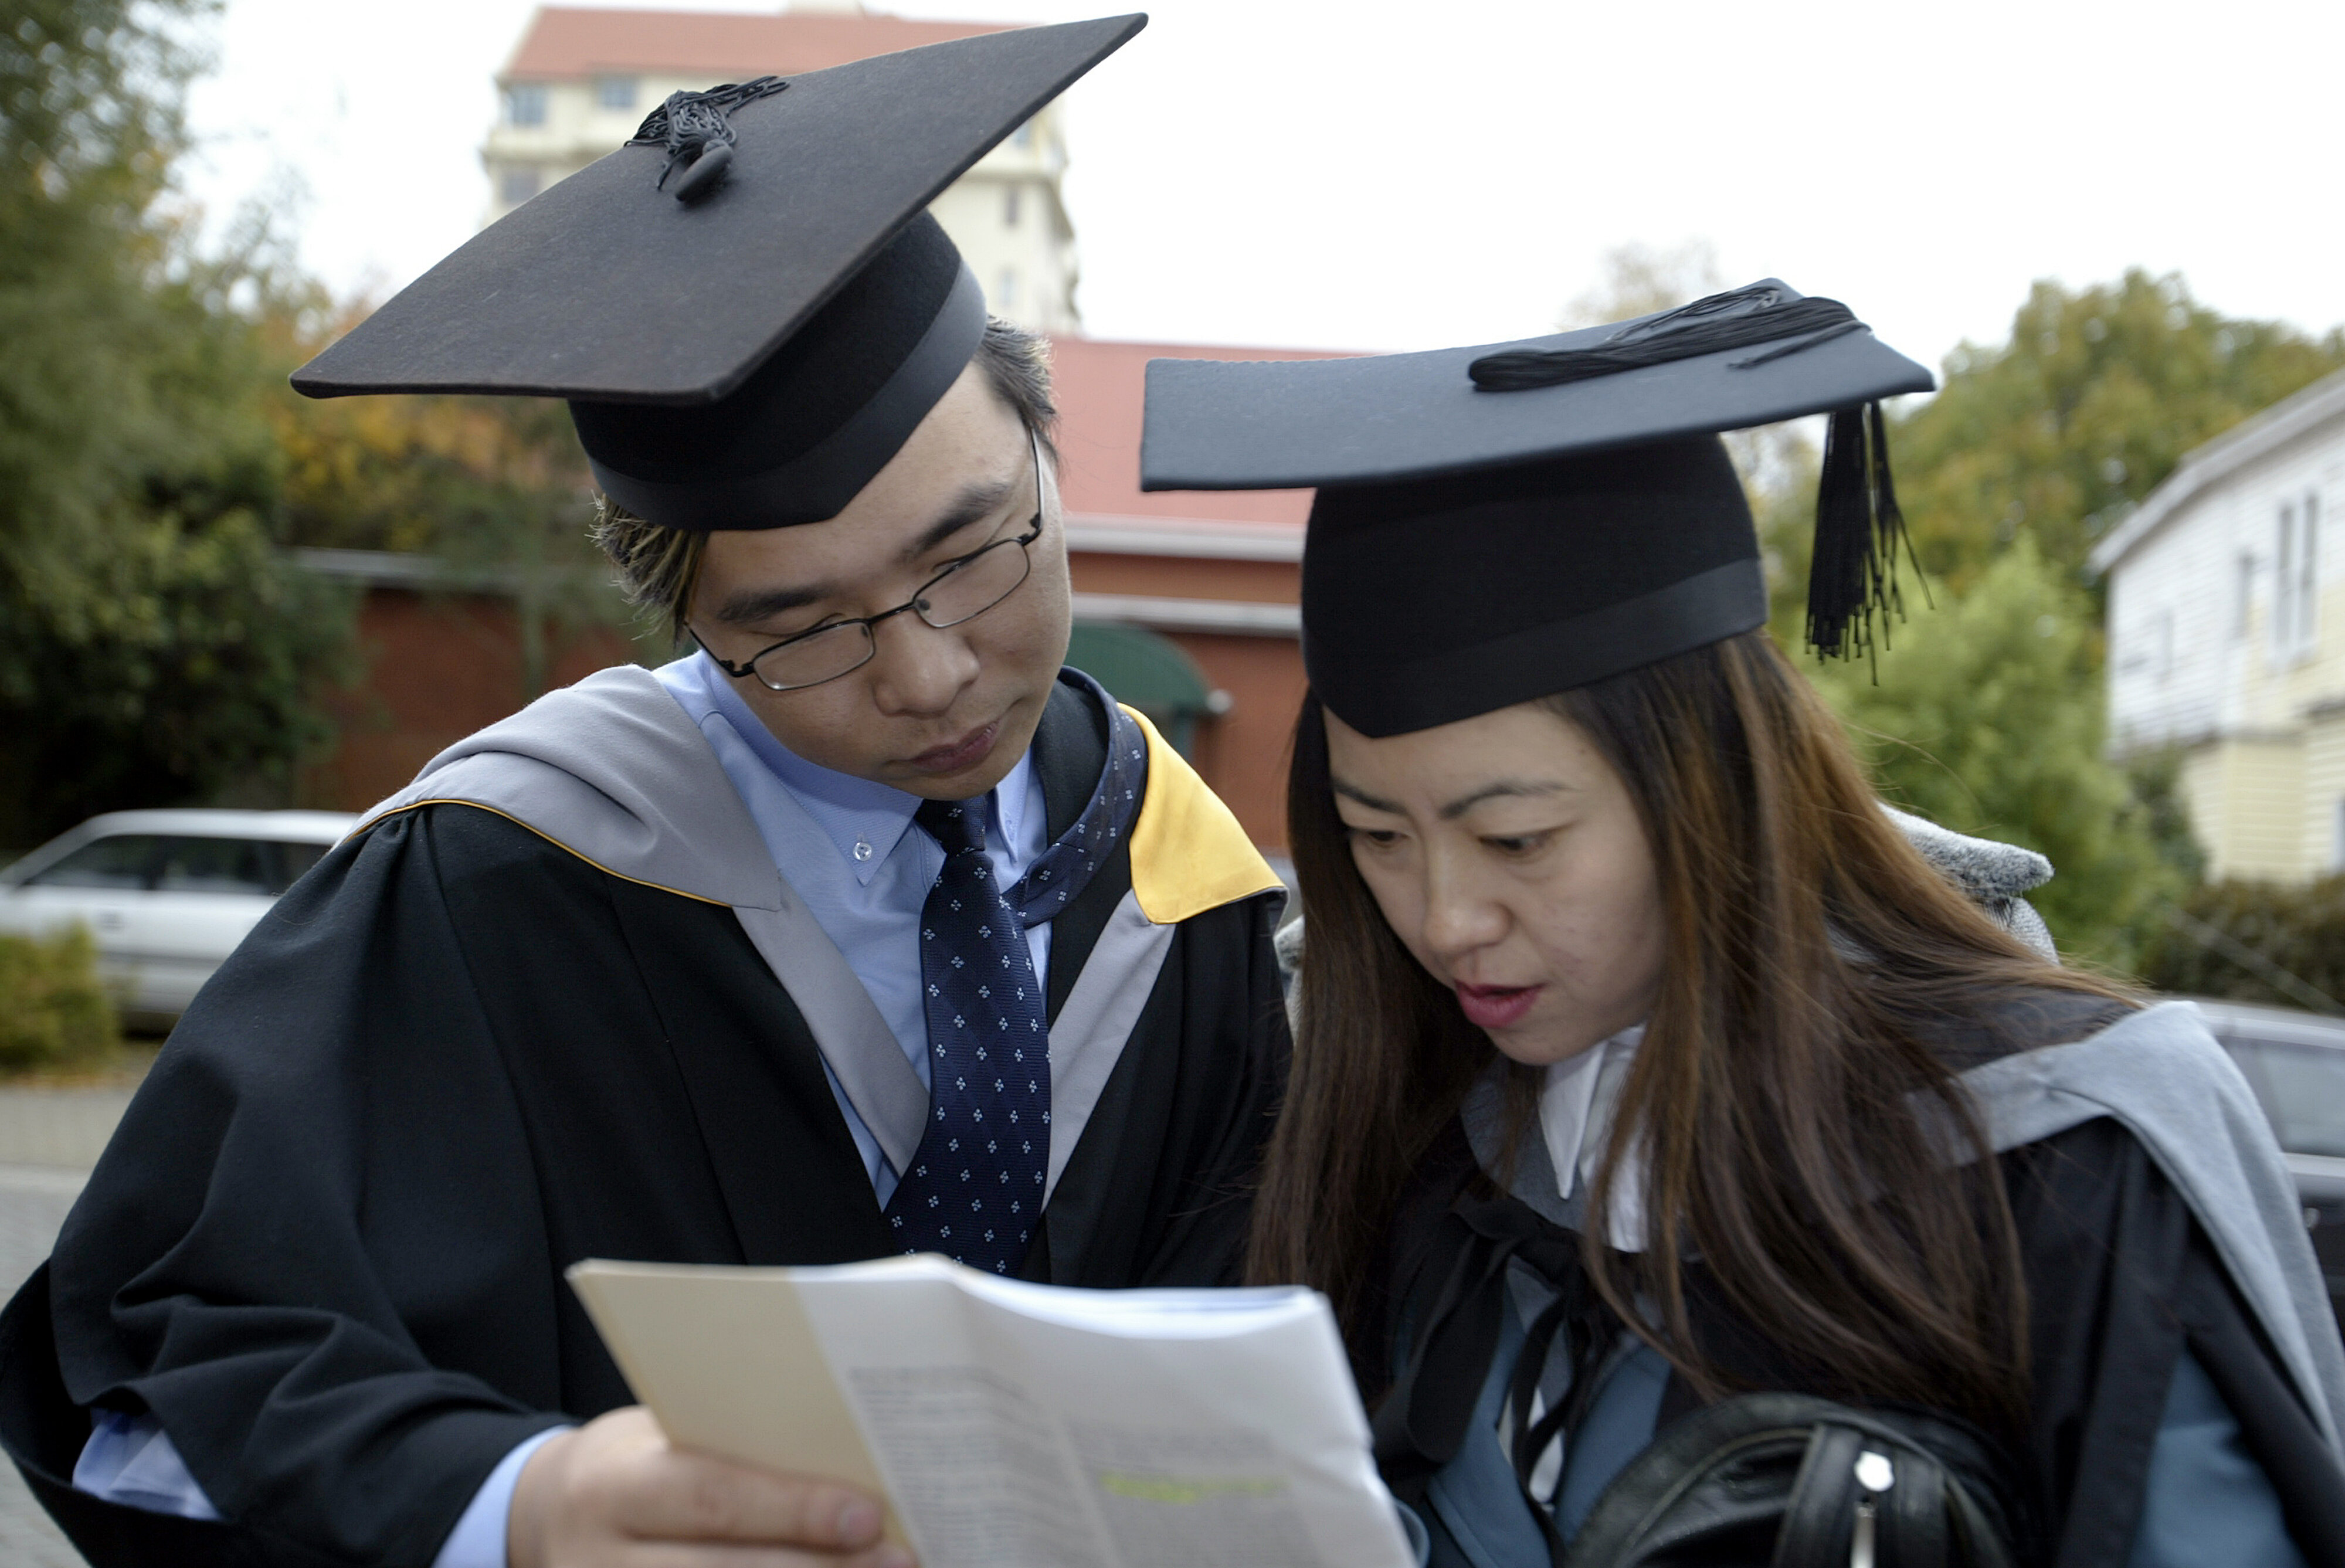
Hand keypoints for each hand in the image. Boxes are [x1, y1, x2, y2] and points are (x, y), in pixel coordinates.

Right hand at [508, 1405, 911, 1567]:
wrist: (541, 1516)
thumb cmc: (630, 1464)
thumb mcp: (657, 1439)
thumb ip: (731, 1452)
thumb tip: (845, 1464)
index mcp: (612, 1488)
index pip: (712, 1497)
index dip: (792, 1509)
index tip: (869, 1514)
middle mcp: (601, 1563)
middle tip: (898, 1559)